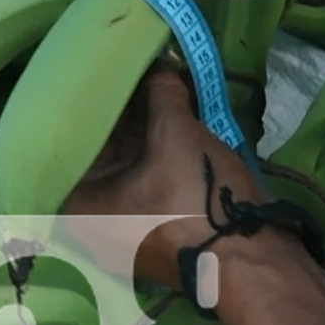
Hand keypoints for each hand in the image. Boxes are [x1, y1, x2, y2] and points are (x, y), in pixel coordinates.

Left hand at [60, 63, 268, 288]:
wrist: (254, 262)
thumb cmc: (199, 201)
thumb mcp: (177, 134)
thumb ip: (160, 91)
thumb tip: (158, 61)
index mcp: (77, 206)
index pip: (69, 139)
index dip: (87, 99)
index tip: (99, 66)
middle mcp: (91, 222)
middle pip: (99, 152)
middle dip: (119, 112)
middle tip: (131, 66)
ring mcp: (123, 229)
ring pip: (126, 165)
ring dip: (142, 129)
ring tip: (152, 80)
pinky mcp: (154, 229)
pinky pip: (146, 180)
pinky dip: (156, 151)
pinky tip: (169, 112)